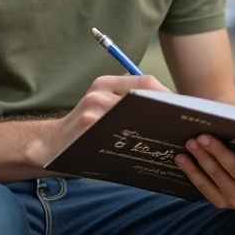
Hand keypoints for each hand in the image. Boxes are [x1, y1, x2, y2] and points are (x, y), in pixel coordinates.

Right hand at [29, 74, 170, 166]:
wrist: (50, 145)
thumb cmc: (85, 129)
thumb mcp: (101, 105)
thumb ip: (126, 101)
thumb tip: (169, 107)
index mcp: (105, 83)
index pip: (146, 82)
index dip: (168, 95)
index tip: (184, 110)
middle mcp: (99, 93)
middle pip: (145, 96)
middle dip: (167, 111)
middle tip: (183, 127)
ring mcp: (93, 112)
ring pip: (137, 116)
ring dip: (157, 128)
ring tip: (172, 140)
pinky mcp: (91, 131)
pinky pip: (124, 137)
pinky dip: (140, 144)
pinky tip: (151, 152)